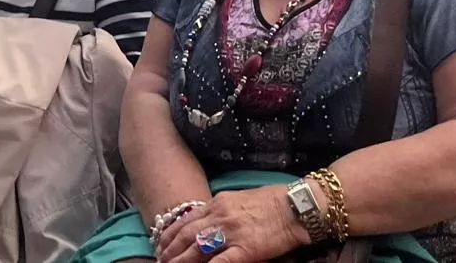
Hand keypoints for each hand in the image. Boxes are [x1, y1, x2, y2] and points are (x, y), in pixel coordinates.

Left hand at [157, 186, 303, 262]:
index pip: (187, 220)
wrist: (296, 206)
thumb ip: (221, 209)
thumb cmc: (272, 201)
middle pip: (186, 235)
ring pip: (196, 249)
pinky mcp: (244, 249)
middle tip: (160, 260)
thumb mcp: (240, 198)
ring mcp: (230, 232)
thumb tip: (207, 220)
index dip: (172, 234)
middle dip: (170, 250)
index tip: (163, 244)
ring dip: (180, 261)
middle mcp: (220, 216)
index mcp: (218, 203)